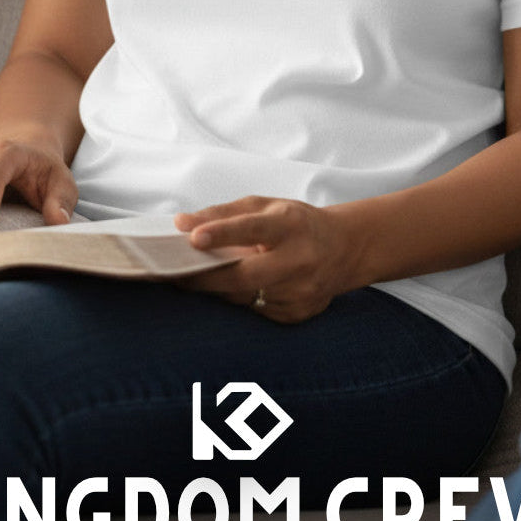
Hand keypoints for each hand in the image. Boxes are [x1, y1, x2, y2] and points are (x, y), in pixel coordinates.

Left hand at [174, 196, 357, 323]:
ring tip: (202, 277)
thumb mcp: (264, 206)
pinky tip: (242, 287)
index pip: (252, 229)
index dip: (222, 233)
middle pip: (245, 276)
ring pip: (245, 297)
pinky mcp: (298, 313)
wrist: (344, 249)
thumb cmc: (296, 223)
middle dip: (205, 277)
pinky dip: (241, 298)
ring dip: (220, 289)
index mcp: (291, 225)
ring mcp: (301, 292)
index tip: (193, 237)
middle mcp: (300, 260)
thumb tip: (181, 223)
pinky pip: (256, 310)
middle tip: (175, 274)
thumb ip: (222, 213)